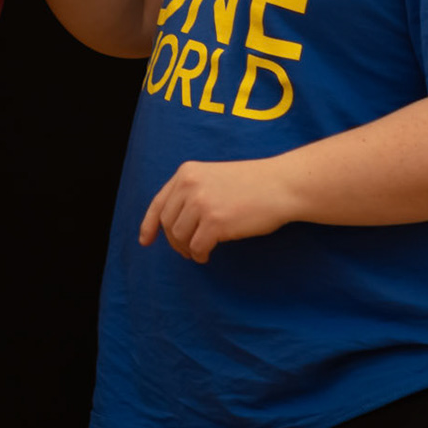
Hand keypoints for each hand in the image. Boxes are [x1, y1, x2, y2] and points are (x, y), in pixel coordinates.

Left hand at [139, 158, 296, 262]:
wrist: (281, 185)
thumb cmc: (253, 184)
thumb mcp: (214, 177)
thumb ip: (192, 192)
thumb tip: (172, 224)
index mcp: (187, 172)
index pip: (159, 203)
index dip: (149, 224)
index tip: (145, 241)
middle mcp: (190, 185)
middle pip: (168, 223)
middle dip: (174, 241)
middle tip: (186, 251)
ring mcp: (201, 203)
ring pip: (180, 237)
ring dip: (187, 249)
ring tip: (199, 252)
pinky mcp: (215, 222)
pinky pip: (197, 247)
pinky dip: (200, 255)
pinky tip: (208, 255)